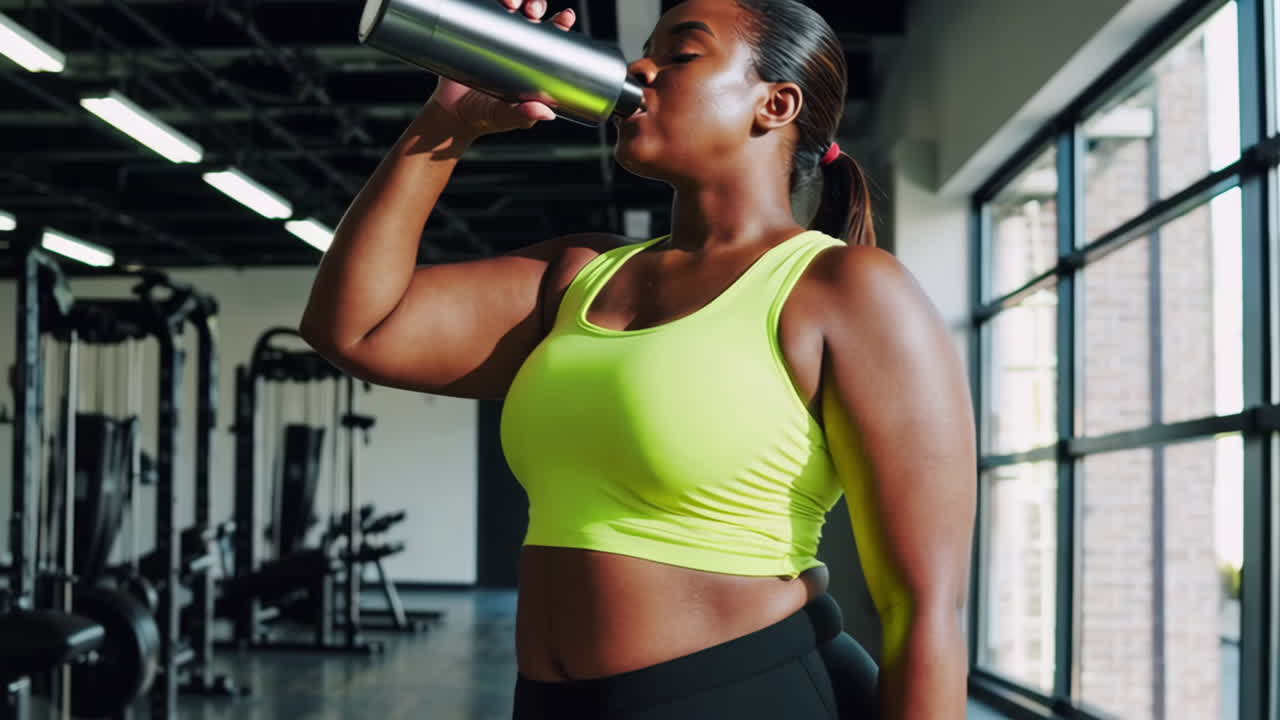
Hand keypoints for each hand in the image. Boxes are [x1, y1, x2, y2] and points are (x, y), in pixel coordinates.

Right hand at [426, 0, 576, 135]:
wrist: (449, 113)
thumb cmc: (482, 116)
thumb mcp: (505, 117)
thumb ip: (523, 116)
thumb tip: (546, 113)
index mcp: (532, 62)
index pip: (552, 38)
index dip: (561, 24)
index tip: (565, 17)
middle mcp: (517, 45)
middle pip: (533, 15)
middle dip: (536, 5)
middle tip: (532, 11)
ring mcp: (495, 36)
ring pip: (511, 7)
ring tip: (511, 3)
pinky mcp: (474, 31)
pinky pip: (484, 9)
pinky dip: (490, 0)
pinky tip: (494, 1)